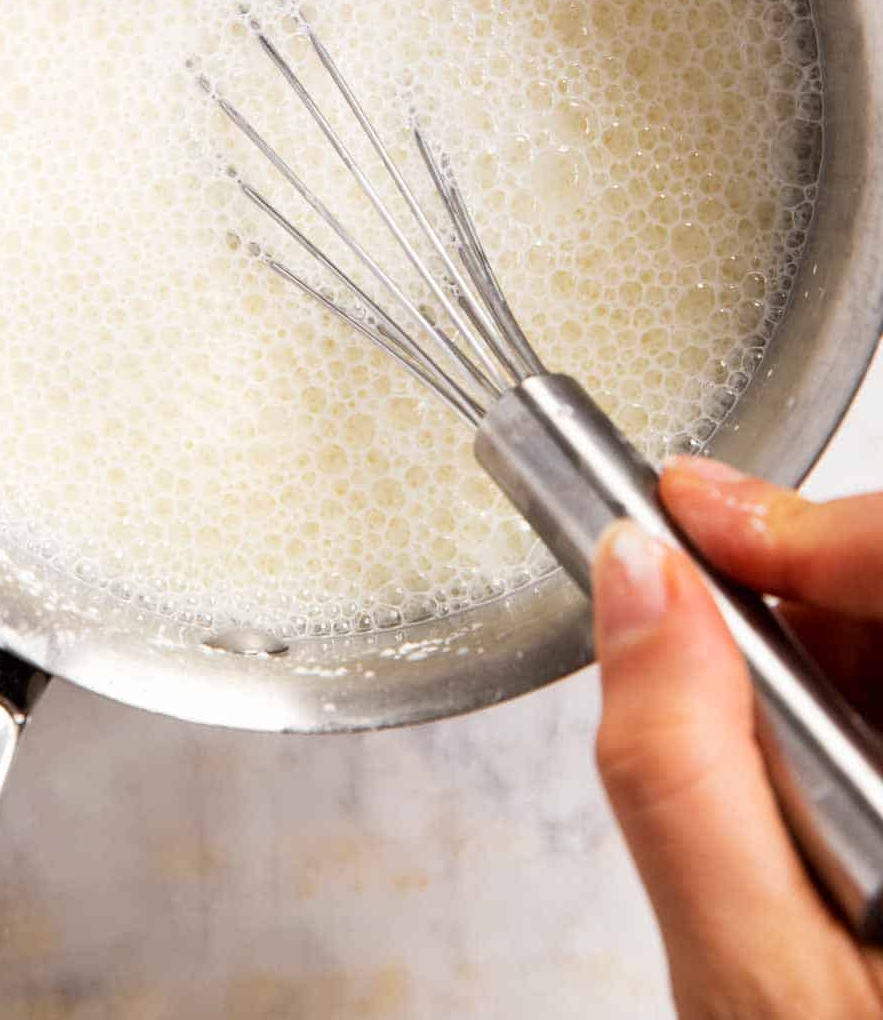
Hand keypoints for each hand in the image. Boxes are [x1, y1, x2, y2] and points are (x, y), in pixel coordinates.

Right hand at [593, 457, 882, 1018]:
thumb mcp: (755, 987)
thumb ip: (682, 774)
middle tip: (690, 573)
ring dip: (821, 634)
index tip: (694, 510)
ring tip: (729, 690)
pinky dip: (846, 690)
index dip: (817, 530)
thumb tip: (635, 584)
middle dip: (810, 575)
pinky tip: (793, 742)